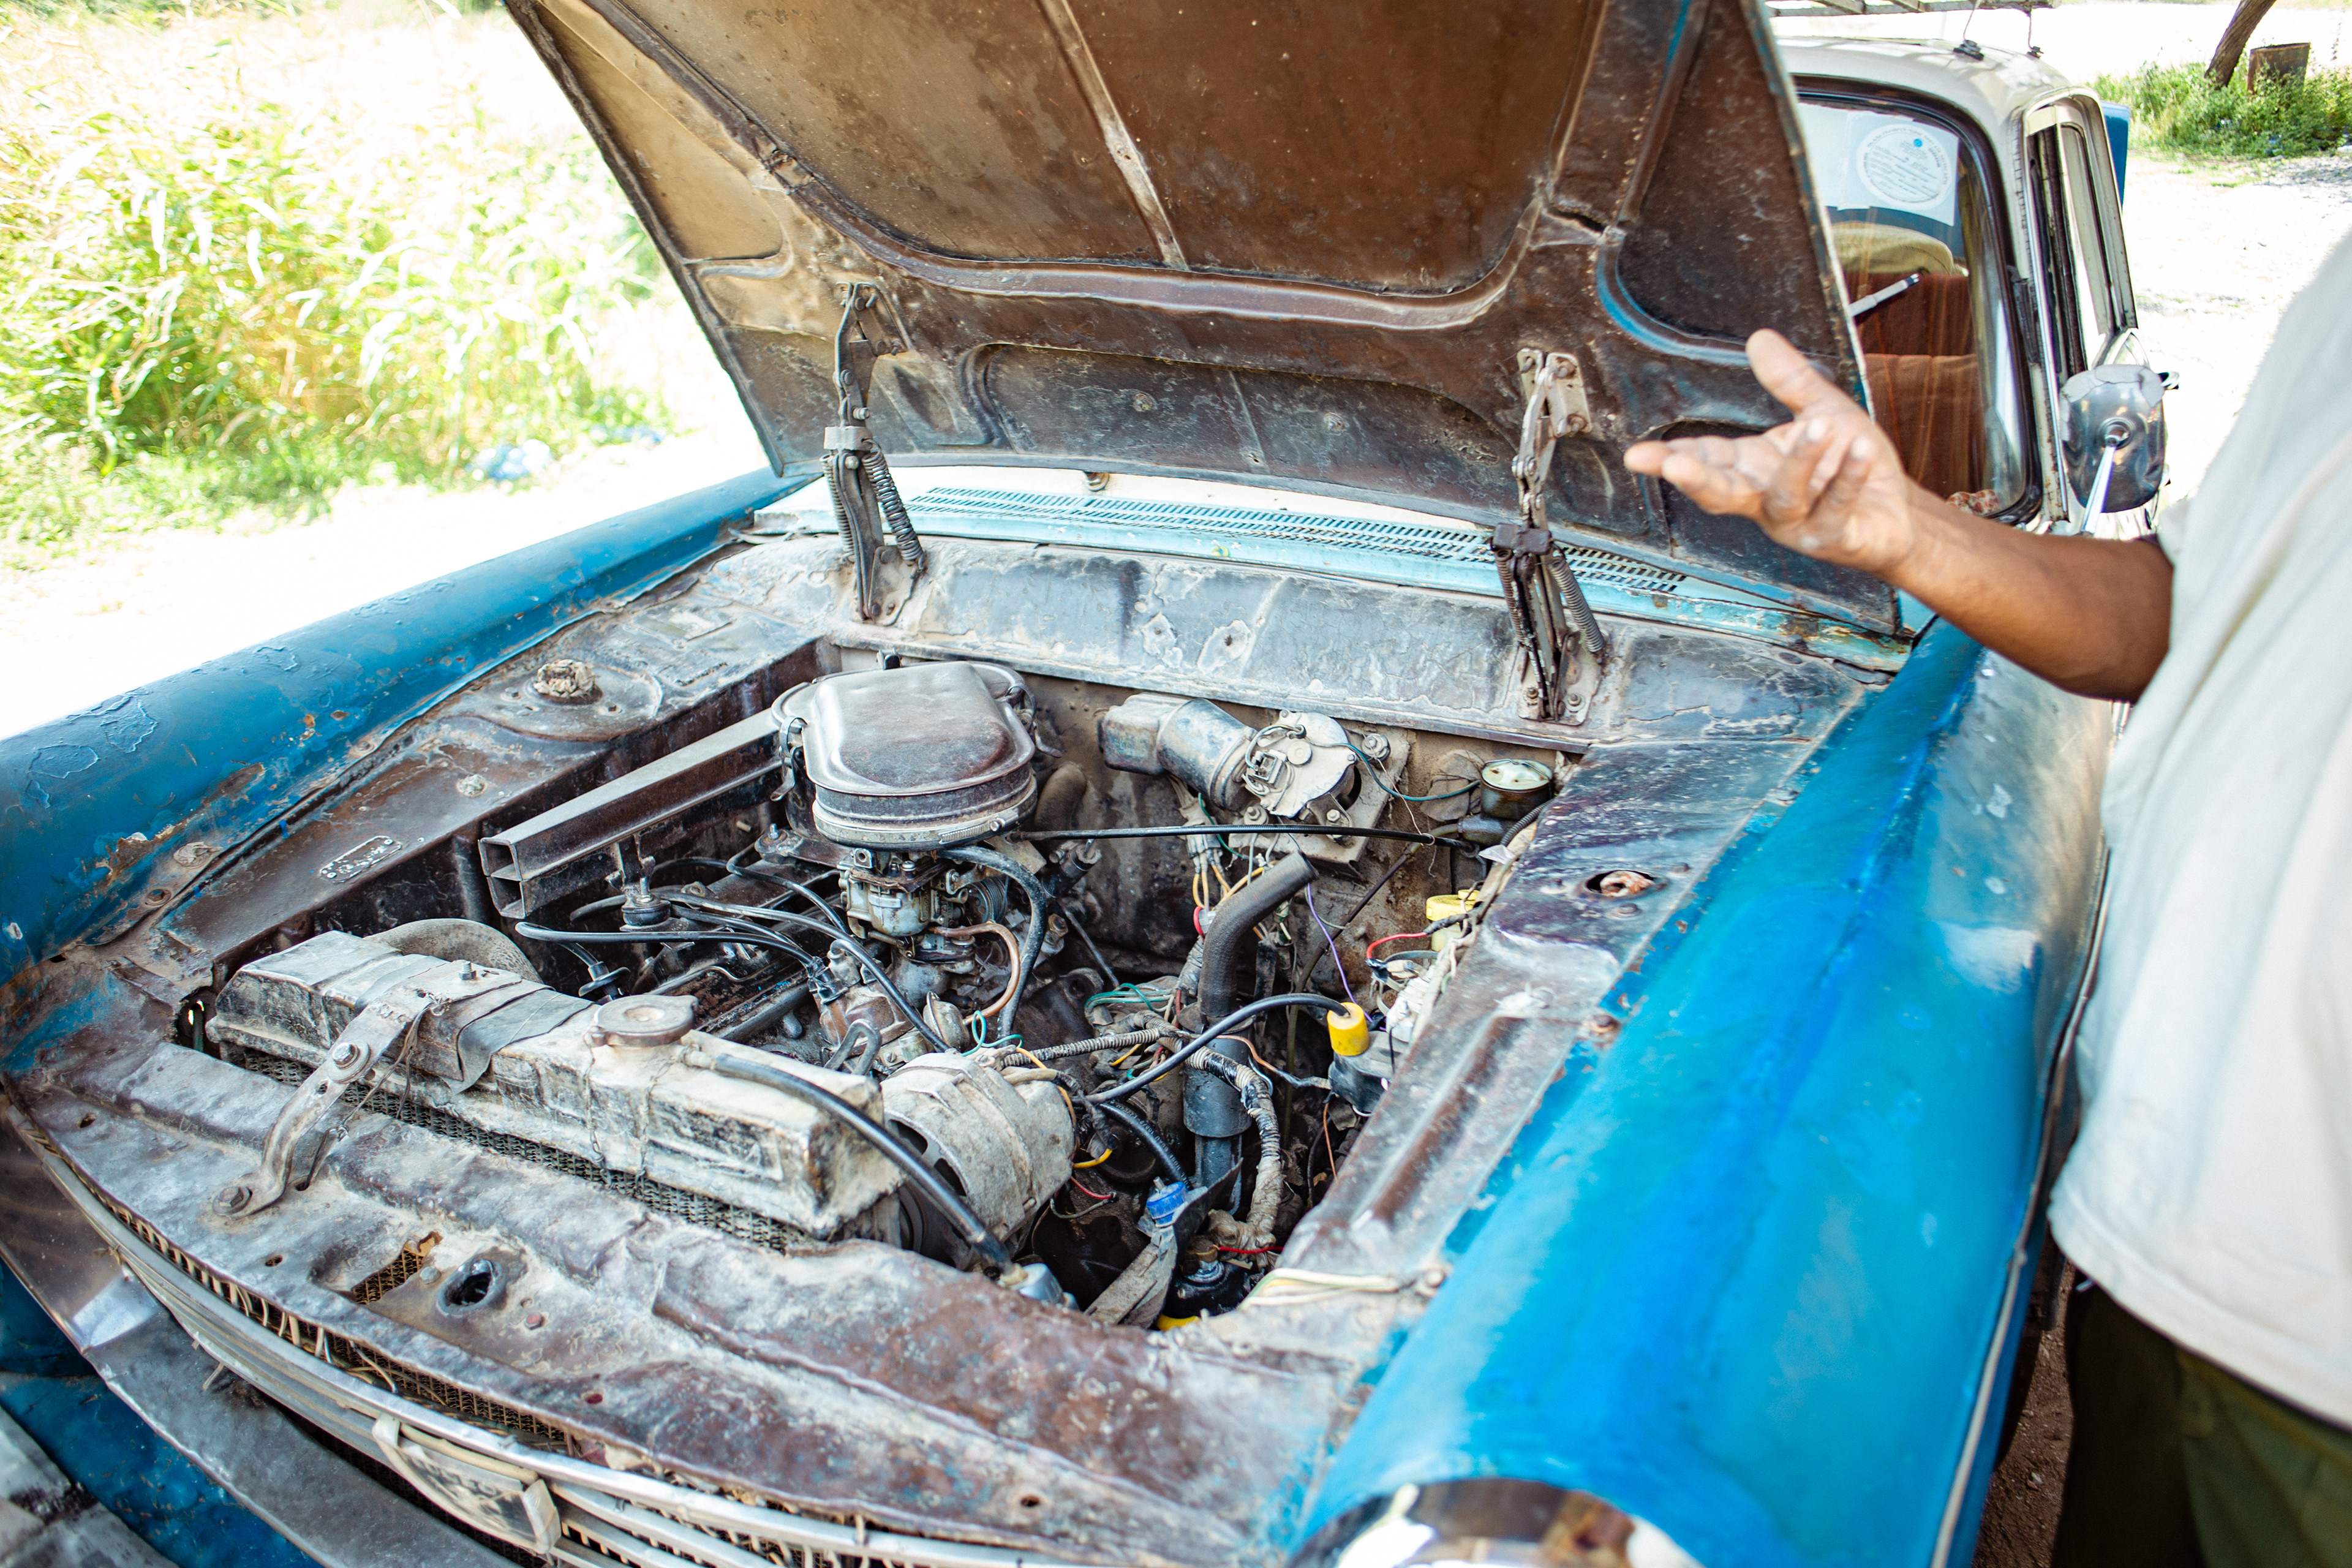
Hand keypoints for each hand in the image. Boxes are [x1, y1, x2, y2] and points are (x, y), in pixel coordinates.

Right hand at [1624, 330, 1920, 577]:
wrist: (1897, 514)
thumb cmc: (1853, 468)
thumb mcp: (1820, 411)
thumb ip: (1789, 380)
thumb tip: (1760, 339)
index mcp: (1755, 470)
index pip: (1707, 462)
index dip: (1673, 458)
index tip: (1640, 455)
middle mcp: (1767, 501)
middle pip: (1722, 494)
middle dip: (1695, 480)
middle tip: (1672, 466)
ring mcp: (1798, 523)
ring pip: (1785, 497)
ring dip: (1800, 462)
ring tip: (1817, 427)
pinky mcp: (1834, 537)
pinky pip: (1836, 507)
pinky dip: (1849, 478)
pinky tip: (1859, 450)